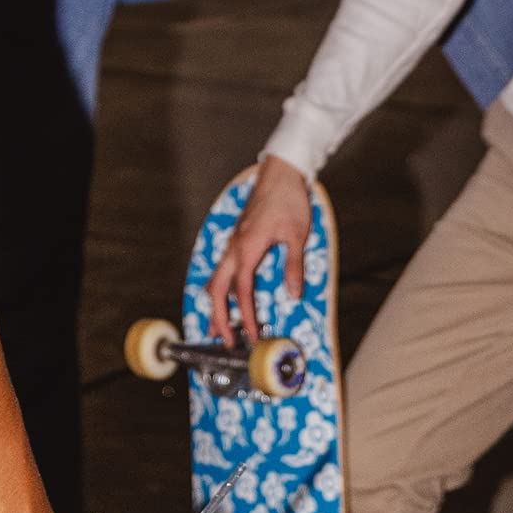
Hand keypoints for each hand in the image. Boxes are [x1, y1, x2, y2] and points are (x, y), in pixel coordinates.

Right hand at [205, 156, 310, 342]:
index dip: (245, 315)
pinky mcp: (237, 240)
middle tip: (226, 339)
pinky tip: (228, 296)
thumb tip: (292, 294)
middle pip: (216, 289)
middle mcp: (234, 248)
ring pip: (216, 279)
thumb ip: (293, 266)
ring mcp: (233, 243)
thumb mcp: (297, 235)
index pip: (242, 290)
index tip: (252, 334)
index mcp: (247, 248)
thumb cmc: (288, 200)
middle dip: (219, 316)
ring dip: (216, 304)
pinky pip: (223, 269)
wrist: (280, 173)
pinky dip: (222, 288)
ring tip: (219, 326)